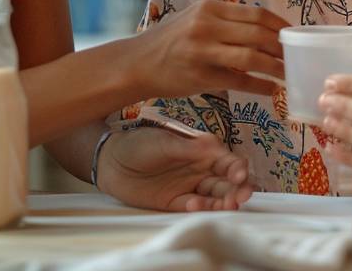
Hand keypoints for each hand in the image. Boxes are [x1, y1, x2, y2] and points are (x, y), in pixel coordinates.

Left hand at [97, 126, 252, 211]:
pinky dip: (198, 208)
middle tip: (241, 196)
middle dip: (238, 189)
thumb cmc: (139, 143)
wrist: (110, 161)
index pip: (228, 160)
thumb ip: (190, 147)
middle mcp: (201, 169)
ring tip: (227, 205)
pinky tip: (194, 205)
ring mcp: (189, 186)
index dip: (237, 167)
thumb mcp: (165, 141)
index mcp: (203, 150)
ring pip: (215, 197)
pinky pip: (193, 208)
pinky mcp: (175, 202)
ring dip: (223, 201)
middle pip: (227, 182)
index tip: (240, 175)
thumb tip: (215, 146)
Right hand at [136, 0, 287, 96]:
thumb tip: (262, 28)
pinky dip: (260, 86)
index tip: (293, 35)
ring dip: (276, 67)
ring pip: (252, 58)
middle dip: (282, 47)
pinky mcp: (200, 77)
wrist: (136, 64)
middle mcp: (207, 26)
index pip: (257, 14)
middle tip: (296, 56)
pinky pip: (239, 82)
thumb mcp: (195, 18)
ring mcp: (203, 52)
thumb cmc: (169, 41)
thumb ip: (225, 20)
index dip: (280, 25)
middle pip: (259, 34)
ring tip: (288, 74)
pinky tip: (271, 90)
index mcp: (210, 9)